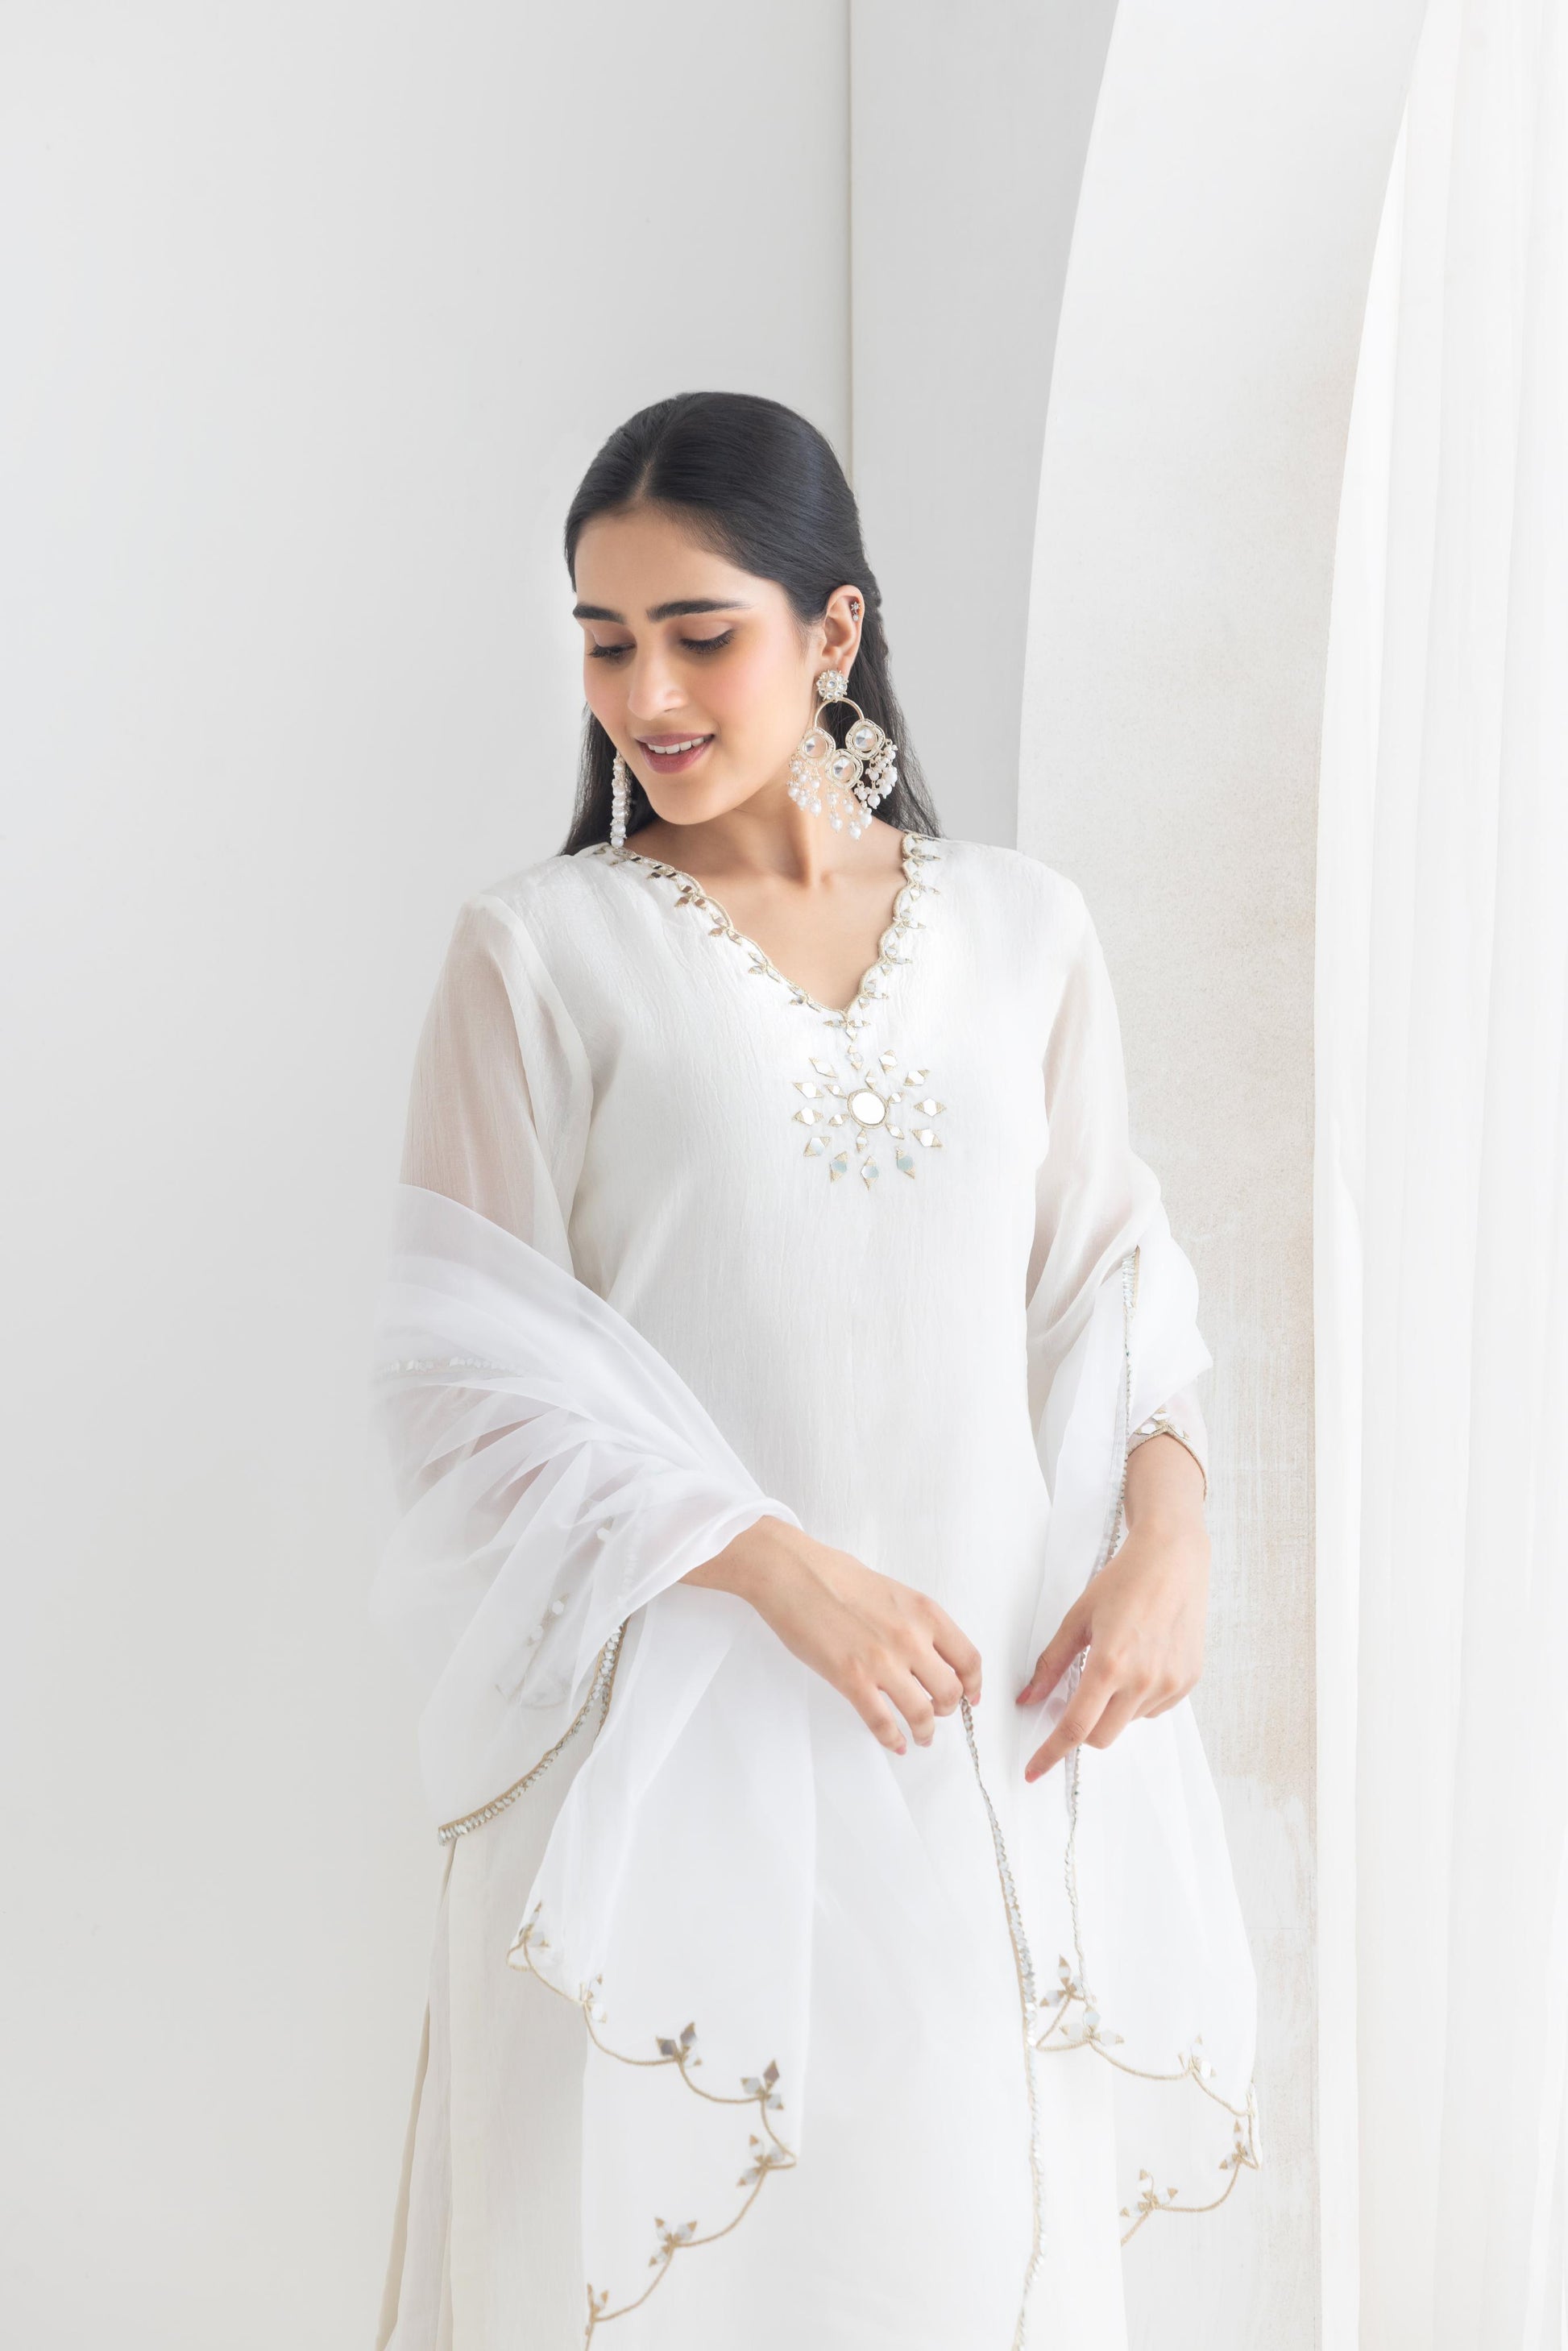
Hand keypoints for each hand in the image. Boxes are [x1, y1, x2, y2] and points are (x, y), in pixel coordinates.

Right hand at [685, 1514, 981, 1756]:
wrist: (792, 1574)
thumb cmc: (835, 1575)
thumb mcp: (893, 1591)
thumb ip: (915, 1622)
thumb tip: (928, 1652)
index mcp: (925, 1612)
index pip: (968, 1659)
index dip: (973, 1685)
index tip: (970, 1697)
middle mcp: (911, 1638)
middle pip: (950, 1691)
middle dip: (947, 1709)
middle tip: (937, 1713)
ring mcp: (882, 1661)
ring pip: (922, 1713)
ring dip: (925, 1732)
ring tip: (921, 1737)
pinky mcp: (851, 1680)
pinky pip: (882, 1722)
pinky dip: (892, 1739)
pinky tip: (895, 1743)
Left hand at [1015, 1433, 1208, 1781]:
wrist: (1174, 1560)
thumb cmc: (1122, 1582)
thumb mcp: (1077, 1619)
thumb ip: (1051, 1664)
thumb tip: (1026, 1700)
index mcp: (1109, 1664)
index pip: (1075, 1727)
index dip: (1051, 1753)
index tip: (1034, 1771)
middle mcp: (1143, 1680)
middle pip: (1101, 1737)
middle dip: (1082, 1728)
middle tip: (1078, 1694)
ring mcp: (1170, 1684)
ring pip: (1127, 1722)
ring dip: (1113, 1708)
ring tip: (1118, 1660)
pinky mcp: (1188, 1682)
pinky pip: (1152, 1709)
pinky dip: (1137, 1698)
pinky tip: (1141, 1660)